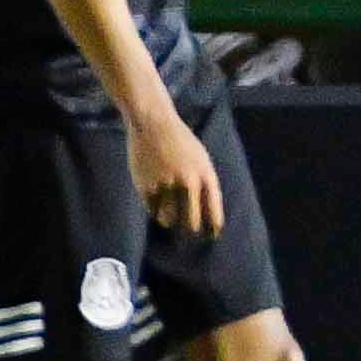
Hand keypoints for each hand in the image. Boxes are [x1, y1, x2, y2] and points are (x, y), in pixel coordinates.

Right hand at [128, 106, 224, 239]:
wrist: (153, 125)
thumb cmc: (181, 143)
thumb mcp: (201, 160)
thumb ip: (205, 186)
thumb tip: (206, 218)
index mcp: (205, 176)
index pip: (213, 212)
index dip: (213, 228)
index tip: (212, 236)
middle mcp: (187, 183)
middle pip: (191, 223)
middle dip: (191, 229)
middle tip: (189, 231)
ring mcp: (166, 185)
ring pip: (169, 219)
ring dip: (170, 219)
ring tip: (169, 211)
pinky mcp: (146, 186)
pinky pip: (152, 210)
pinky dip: (155, 208)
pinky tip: (156, 196)